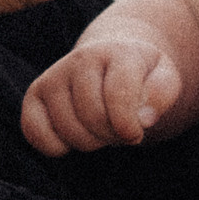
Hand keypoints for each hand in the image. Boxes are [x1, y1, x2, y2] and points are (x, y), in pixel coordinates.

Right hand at [21, 35, 184, 155]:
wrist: (109, 61)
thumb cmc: (140, 77)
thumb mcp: (164, 78)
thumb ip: (161, 93)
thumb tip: (143, 118)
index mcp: (118, 52)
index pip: (119, 95)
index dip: (129, 125)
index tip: (137, 132)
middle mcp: (81, 58)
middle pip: (93, 117)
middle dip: (112, 135)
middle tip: (120, 130)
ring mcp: (54, 75)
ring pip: (68, 130)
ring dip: (90, 142)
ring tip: (100, 128)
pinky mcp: (34, 95)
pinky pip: (35, 133)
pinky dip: (56, 147)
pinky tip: (74, 135)